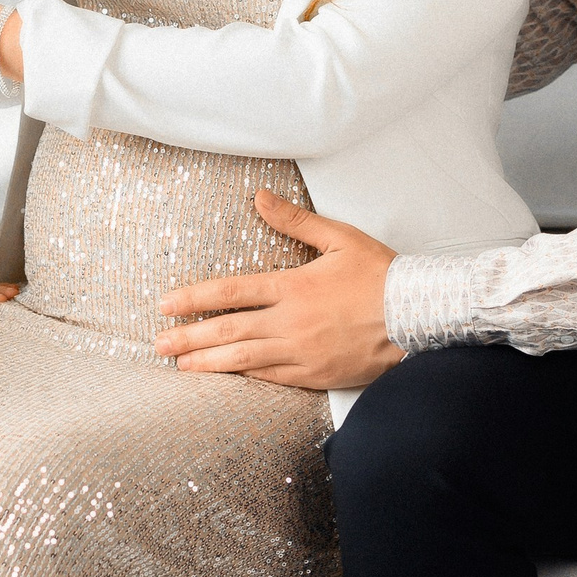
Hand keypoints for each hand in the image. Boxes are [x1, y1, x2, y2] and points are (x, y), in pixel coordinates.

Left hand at [154, 191, 402, 389]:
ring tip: (179, 366)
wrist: (418, 316)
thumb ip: (295, 221)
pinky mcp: (314, 375)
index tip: (166, 305)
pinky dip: (243, 377)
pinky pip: (270, 379)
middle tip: (158, 344)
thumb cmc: (381, 274)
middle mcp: (290, 322)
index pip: (230, 292)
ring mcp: (301, 353)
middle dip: (188, 337)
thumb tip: (259, 197)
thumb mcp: (339, 238)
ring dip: (207, 362)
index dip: (193, 299)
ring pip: (243, 359)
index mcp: (292, 286)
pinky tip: (225, 378)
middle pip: (227, 330)